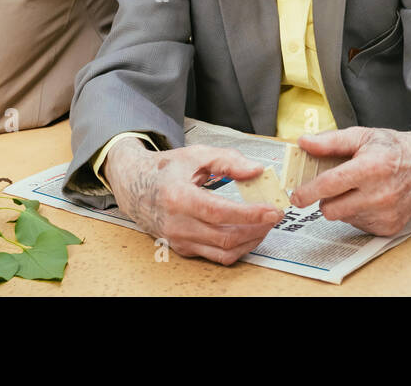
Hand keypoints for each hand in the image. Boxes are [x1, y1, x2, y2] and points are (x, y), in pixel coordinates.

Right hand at [103, 140, 283, 263]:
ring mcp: (179, 240)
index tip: (272, 210)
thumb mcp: (196, 155)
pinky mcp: (184, 249)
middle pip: (225, 237)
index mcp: (178, 197)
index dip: (249, 214)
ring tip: (266, 224)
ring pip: (223, 252)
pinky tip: (249, 233)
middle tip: (276, 216)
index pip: (218, 212)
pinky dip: (238, 247)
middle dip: (257, 229)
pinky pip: (217, 256)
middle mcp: (177, 224)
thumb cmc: (166, 170)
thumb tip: (256, 170)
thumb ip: (228, 160)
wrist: (135, 186)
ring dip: (251, 241)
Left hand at [290, 126, 410, 235]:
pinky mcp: (390, 228)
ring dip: (344, 205)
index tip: (295, 197)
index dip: (308, 192)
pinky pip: (357, 225)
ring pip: (343, 218)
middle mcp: (380, 194)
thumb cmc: (393, 148)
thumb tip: (304, 143)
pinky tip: (371, 199)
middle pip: (331, 209)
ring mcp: (386, 214)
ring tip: (360, 188)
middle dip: (326, 199)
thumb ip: (330, 141)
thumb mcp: (363, 136)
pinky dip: (358, 213)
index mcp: (371, 167)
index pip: (330, 185)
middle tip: (334, 186)